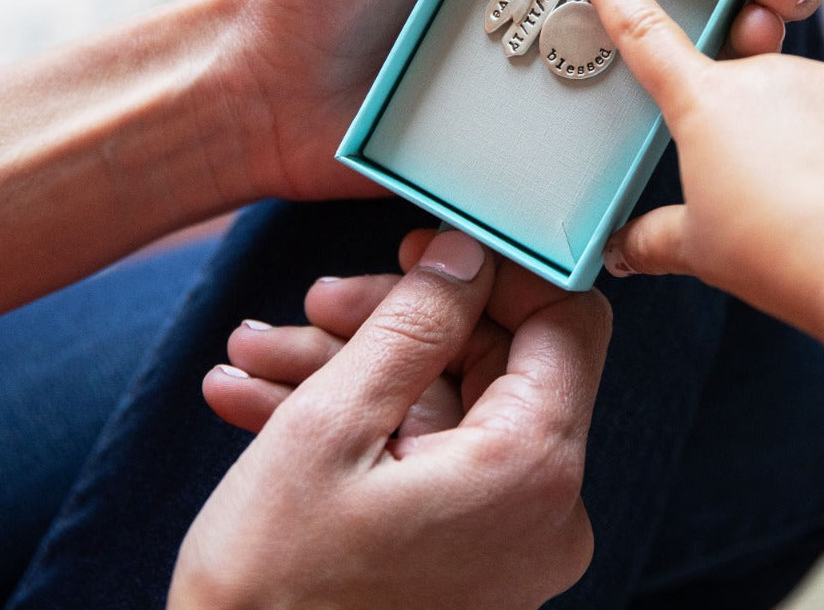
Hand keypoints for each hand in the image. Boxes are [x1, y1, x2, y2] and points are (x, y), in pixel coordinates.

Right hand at [172, 232, 610, 609]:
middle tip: (316, 304)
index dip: (497, 270)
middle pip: (491, 358)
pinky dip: (359, 428)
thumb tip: (467, 252)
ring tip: (257, 356)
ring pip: (443, 406)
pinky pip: (428, 461)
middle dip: (395, 320)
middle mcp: (542, 508)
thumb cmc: (271, 598)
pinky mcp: (468, 559)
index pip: (566, 318)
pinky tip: (263, 401)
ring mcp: (506, 539)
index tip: (427, 249)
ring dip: (353, 370)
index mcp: (534, 468)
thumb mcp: (332, 427)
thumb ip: (414, 321)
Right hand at [576, 0, 823, 334]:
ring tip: (804, 193)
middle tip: (751, 179)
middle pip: (733, 82)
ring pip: (794, 97)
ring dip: (792, 132)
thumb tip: (619, 252)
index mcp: (703, 103)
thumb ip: (652, 240)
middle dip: (738, 122)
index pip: (645, 36)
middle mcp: (759, 74)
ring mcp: (820, 78)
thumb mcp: (698, 249)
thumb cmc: (773, 250)